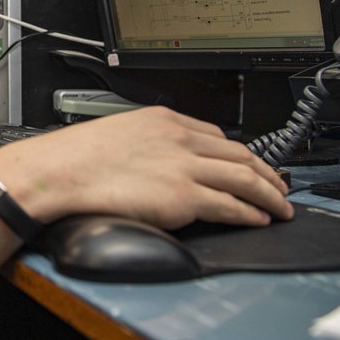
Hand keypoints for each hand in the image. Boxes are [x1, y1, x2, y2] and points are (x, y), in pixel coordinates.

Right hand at [0, 106, 292, 229]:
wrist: (60, 172)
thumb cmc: (76, 157)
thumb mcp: (119, 132)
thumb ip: (148, 142)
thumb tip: (158, 161)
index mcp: (164, 120)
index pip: (217, 135)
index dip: (241, 153)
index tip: (249, 164)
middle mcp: (180, 139)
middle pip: (241, 155)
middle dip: (267, 172)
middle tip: (279, 186)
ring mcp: (184, 167)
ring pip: (244, 179)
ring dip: (269, 194)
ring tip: (280, 207)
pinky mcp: (182, 197)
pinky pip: (229, 205)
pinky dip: (249, 213)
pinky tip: (257, 218)